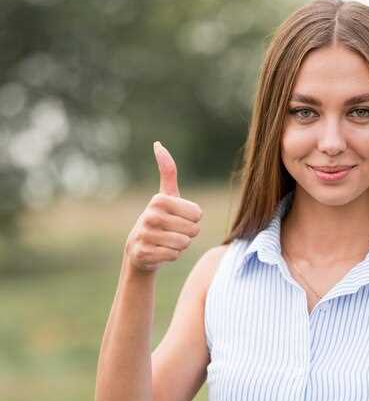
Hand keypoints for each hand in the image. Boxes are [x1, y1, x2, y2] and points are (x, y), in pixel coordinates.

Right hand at [125, 141, 202, 272]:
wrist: (139, 248)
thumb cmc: (160, 220)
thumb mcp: (166, 196)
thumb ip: (167, 172)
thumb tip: (158, 144)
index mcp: (159, 200)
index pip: (197, 214)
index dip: (193, 219)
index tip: (179, 218)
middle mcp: (150, 216)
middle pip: (193, 230)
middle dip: (188, 234)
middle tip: (174, 232)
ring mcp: (145, 235)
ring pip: (183, 244)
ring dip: (180, 246)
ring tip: (168, 241)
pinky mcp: (143, 253)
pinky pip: (173, 256)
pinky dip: (171, 256)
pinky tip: (161, 251)